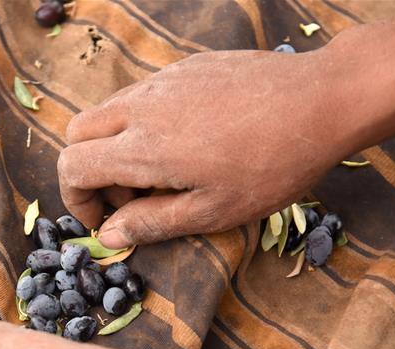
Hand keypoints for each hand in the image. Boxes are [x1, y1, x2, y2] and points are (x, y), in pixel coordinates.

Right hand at [58, 14, 394, 247]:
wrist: (321, 101)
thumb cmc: (271, 166)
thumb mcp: (212, 212)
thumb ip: (152, 223)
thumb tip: (109, 236)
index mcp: (141, 148)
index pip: (73, 165)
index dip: (77, 200)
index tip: (106, 220)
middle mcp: (141, 107)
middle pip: (78, 132)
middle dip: (88, 170)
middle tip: (129, 198)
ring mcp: (162, 82)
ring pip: (108, 110)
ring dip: (113, 145)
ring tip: (159, 172)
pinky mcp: (185, 67)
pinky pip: (142, 94)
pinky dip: (141, 122)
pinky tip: (186, 142)